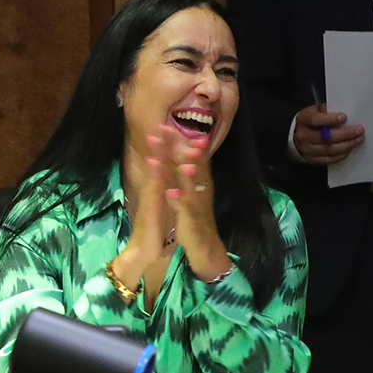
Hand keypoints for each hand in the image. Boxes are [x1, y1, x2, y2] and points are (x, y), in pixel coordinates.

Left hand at [156, 125, 230, 280]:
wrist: (204, 247)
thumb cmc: (195, 218)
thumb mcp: (191, 193)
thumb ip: (187, 175)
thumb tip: (183, 154)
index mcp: (198, 183)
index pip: (192, 158)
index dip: (181, 142)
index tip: (168, 125)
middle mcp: (200, 190)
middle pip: (195, 166)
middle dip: (185, 148)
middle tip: (172, 130)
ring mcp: (197, 205)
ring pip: (193, 186)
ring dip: (188, 172)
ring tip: (183, 160)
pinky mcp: (191, 221)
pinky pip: (186, 210)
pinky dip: (179, 201)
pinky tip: (171, 193)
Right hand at [292, 105, 362, 165]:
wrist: (296, 137)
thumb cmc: (310, 122)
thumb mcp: (315, 111)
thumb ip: (326, 110)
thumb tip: (343, 110)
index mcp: (304, 120)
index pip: (316, 120)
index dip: (331, 119)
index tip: (345, 117)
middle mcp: (304, 136)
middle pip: (326, 137)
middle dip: (345, 134)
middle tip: (359, 130)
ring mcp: (307, 149)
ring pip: (329, 149)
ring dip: (347, 145)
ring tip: (359, 140)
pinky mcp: (312, 160)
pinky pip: (329, 159)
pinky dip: (341, 155)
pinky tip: (350, 149)